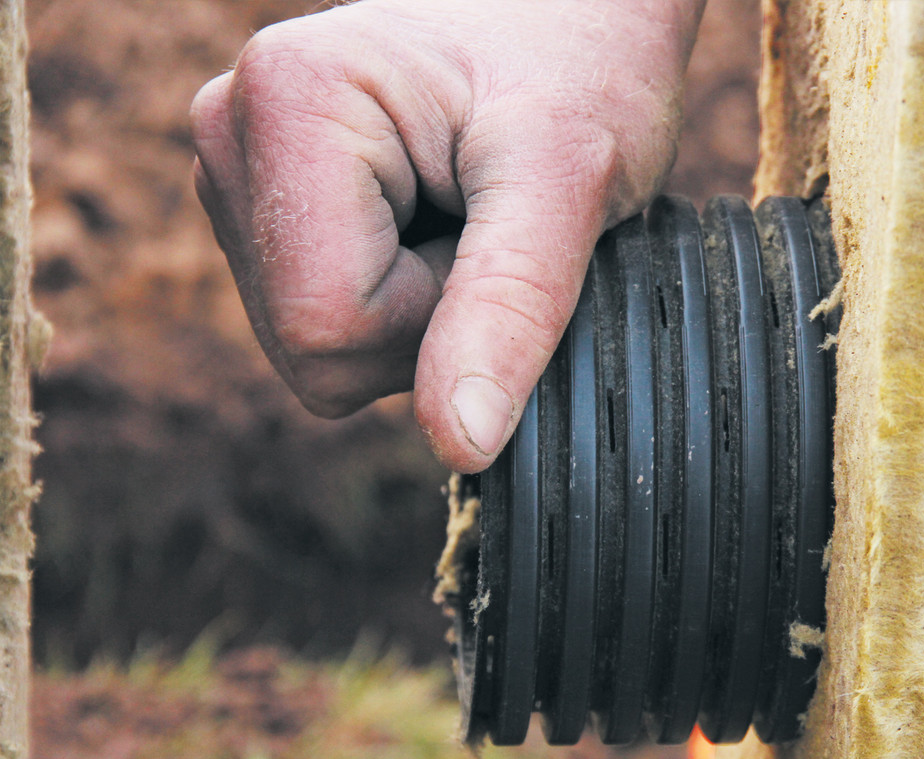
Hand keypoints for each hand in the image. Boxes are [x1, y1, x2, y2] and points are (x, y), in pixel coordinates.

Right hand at [191, 0, 704, 470]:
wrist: (576, 13)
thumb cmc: (584, 67)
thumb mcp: (568, 183)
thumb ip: (509, 308)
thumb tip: (458, 444)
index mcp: (287, 102)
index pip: (328, 328)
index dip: (434, 324)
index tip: (490, 235)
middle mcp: (231, 132)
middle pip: (312, 346)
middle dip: (424, 321)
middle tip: (485, 222)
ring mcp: (240, 169)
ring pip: (318, 341)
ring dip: (416, 309)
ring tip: (464, 210)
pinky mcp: (266, 201)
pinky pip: (325, 316)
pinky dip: (399, 295)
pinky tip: (435, 218)